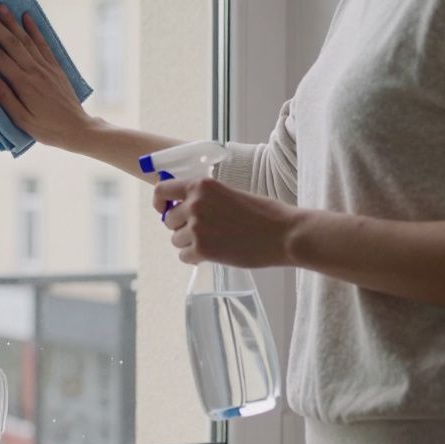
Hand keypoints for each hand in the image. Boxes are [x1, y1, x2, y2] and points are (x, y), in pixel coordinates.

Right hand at [0, 4, 99, 149]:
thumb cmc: (47, 129)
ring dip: (13, 22)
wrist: (77, 128)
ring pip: (27, 39)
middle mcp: (35, 71)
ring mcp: (46, 67)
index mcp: (23, 84)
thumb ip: (4, 98)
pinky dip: (34, 29)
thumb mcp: (22, 120)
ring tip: (2, 7)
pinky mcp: (55, 67)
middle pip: (12, 43)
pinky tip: (27, 18)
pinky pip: (43, 44)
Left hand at [156, 178, 302, 266]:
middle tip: (203, 232)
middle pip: (169, 220)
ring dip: (190, 243)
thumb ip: (205, 199)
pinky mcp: (203, 250)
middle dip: (182, 227)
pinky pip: (184, 256)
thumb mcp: (230, 194)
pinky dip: (195, 257)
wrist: (284, 234)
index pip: (161, 190)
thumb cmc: (264, 214)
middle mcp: (194, 204)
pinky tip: (213, 254)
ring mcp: (197, 227)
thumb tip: (183, 210)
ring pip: (176, 240)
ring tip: (214, 242)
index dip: (160, 202)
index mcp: (201, 186)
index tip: (164, 210)